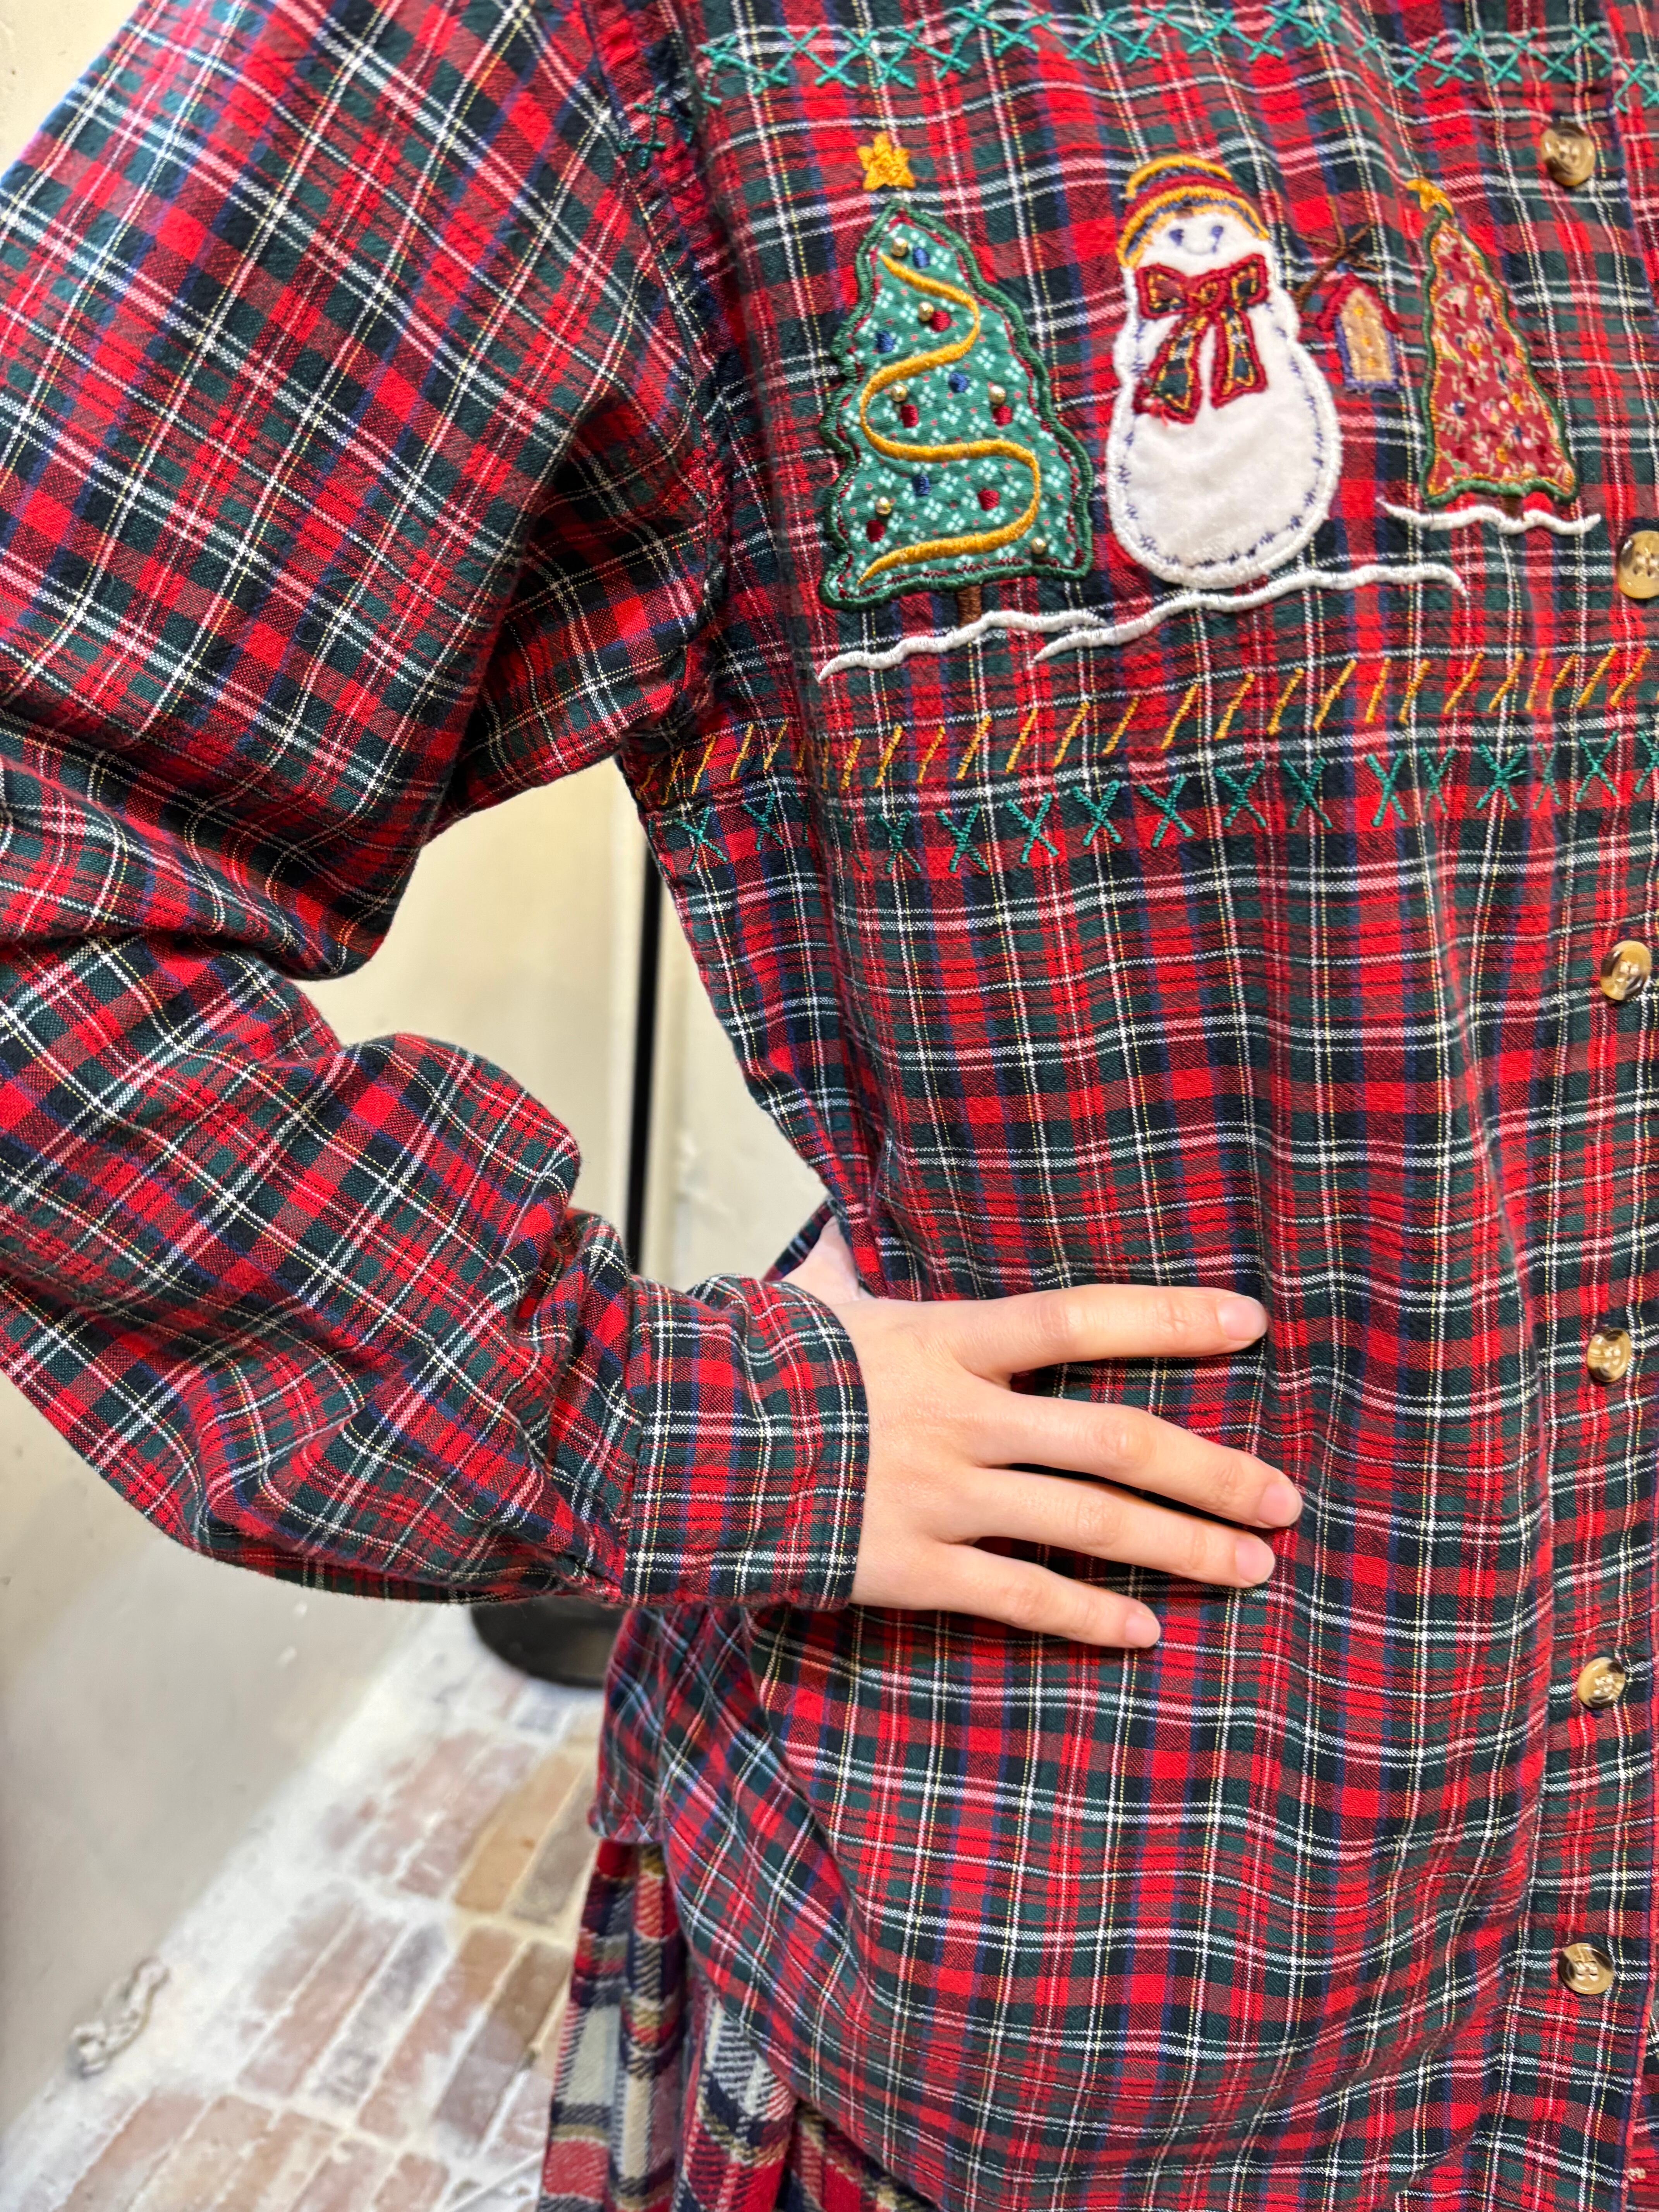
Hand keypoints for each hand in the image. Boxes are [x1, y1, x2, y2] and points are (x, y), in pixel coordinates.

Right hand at [785, 1221, 1297, 1648]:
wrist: (673, 1446)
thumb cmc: (747, 1364)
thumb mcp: (808, 1301)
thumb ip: (845, 1263)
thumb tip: (842, 1218)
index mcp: (943, 1340)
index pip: (1080, 1318)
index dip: (1170, 1318)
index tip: (1252, 1322)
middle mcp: (959, 1417)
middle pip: (1115, 1440)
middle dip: (1212, 1472)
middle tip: (1286, 1501)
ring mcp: (939, 1496)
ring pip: (1088, 1526)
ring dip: (1181, 1548)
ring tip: (1254, 1568)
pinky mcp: (909, 1567)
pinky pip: (1019, 1599)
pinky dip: (1088, 1618)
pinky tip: (1145, 1633)